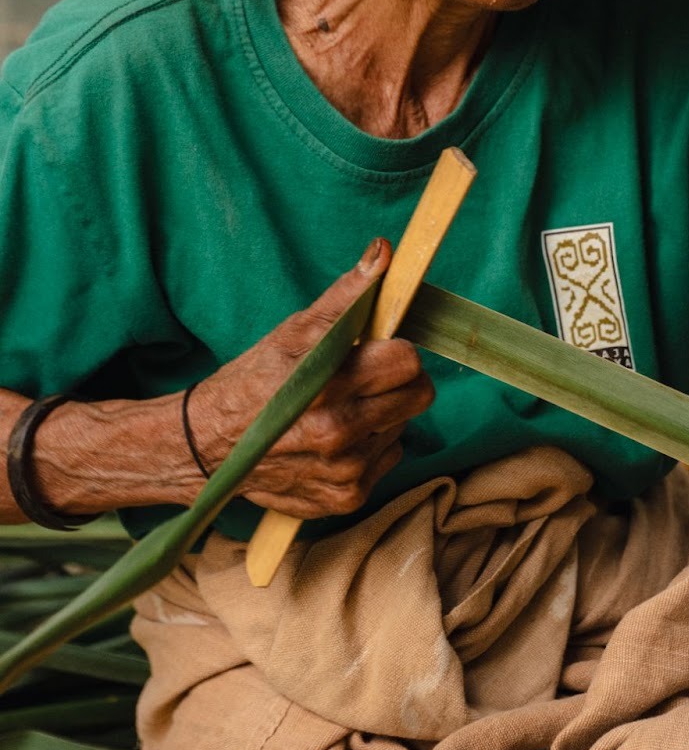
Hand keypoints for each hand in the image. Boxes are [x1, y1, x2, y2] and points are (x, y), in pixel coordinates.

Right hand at [187, 240, 433, 517]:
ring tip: (342, 408)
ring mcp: (346, 472)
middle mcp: (341, 434)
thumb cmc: (255, 380)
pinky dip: (370, 447)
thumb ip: (347, 296)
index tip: (377, 349)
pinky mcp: (346, 498)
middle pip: (419, 395)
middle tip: (366, 376)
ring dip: (383, 414)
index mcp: (329, 386)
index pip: (409, 361)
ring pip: (404, 426)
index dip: (397, 349)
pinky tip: (337, 439)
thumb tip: (385, 251)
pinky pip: (387, 460)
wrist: (209, 446)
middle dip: (399, 380)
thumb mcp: (293, 332)